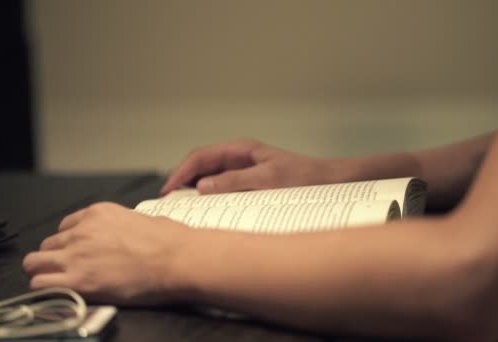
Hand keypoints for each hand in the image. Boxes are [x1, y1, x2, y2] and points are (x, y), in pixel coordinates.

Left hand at [22, 202, 191, 304]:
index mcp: (98, 214)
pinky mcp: (79, 280)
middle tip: (69, 270)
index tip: (76, 252)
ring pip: (34, 263)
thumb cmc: (170, 240)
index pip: (66, 226)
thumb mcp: (140, 219)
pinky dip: (45, 290)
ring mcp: (77, 255)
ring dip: (44, 272)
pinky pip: (40, 284)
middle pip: (48, 245)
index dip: (70, 242)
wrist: (177, 258)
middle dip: (55, 257)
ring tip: (60, 283)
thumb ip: (119, 227)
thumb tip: (119, 238)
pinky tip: (60, 293)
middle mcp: (82, 231)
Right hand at [161, 139, 339, 194]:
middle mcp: (239, 158)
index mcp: (241, 149)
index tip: (168, 190)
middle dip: (183, 182)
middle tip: (171, 204)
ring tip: (184, 210)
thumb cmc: (304, 178)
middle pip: (201, 167)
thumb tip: (202, 187)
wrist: (329, 182)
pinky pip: (223, 188)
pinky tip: (207, 211)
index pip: (200, 157)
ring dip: (196, 192)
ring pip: (210, 179)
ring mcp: (243, 170)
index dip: (180, 172)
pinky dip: (211, 198)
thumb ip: (235, 182)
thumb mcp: (268, 180)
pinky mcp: (249, 183)